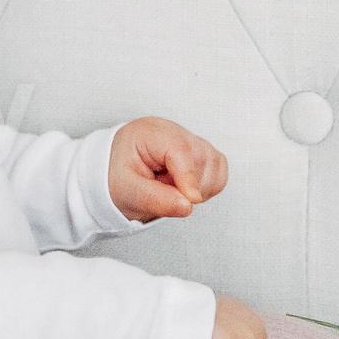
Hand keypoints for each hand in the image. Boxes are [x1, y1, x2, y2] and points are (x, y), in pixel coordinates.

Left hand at [109, 117, 227, 224]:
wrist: (118, 172)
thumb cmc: (120, 176)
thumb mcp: (127, 191)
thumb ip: (155, 199)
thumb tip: (188, 206)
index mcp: (152, 133)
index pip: (181, 150)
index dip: (189, 177)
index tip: (192, 201)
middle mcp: (176, 132)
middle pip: (201, 160)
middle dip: (186, 186)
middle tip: (159, 190)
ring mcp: (193, 142)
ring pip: (215, 167)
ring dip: (198, 189)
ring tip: (169, 188)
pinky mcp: (205, 155)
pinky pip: (219, 175)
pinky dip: (207, 188)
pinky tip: (184, 188)